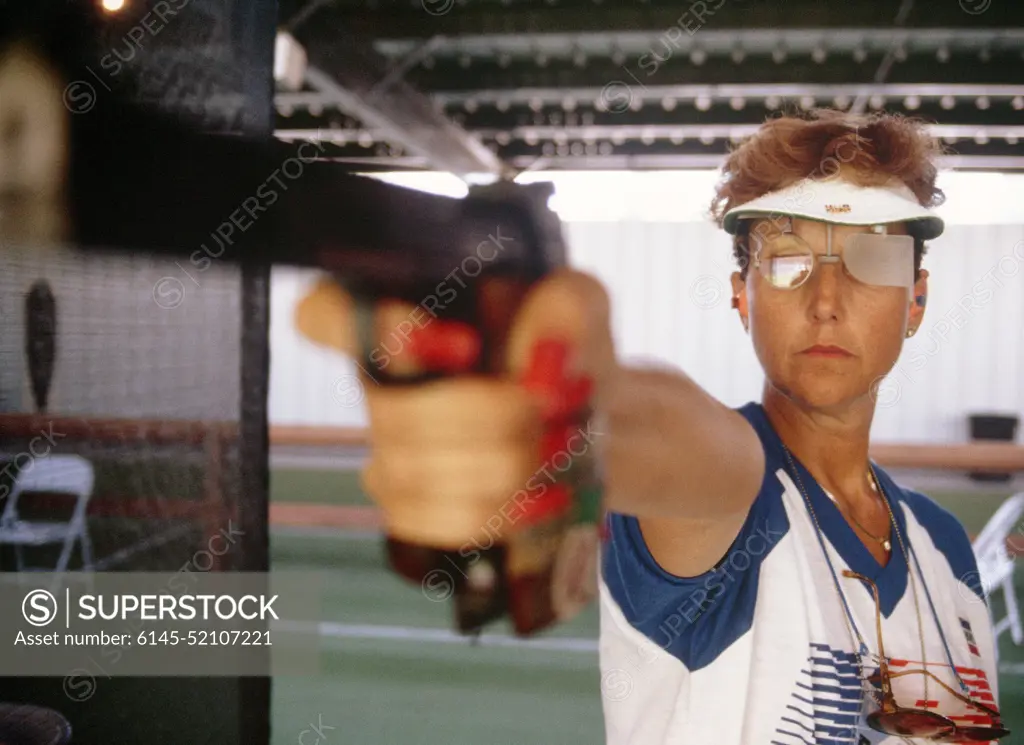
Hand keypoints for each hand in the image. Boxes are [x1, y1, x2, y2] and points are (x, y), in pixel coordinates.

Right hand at [294, 268, 616, 548]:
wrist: (593, 421)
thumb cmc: (568, 349)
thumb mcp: (581, 306)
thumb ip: (566, 308)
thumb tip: (543, 352)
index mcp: (407, 311)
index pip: (326, 314)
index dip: (377, 332)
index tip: (465, 347)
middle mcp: (382, 378)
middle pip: (391, 413)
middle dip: (486, 420)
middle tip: (550, 411)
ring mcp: (388, 446)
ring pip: (411, 473)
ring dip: (500, 468)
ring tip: (559, 450)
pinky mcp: (410, 503)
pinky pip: (425, 521)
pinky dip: (493, 514)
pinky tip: (539, 498)